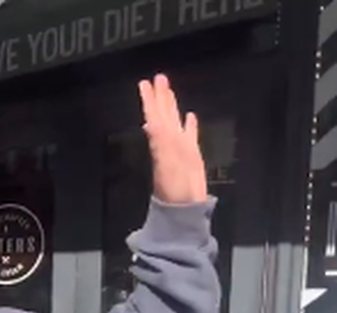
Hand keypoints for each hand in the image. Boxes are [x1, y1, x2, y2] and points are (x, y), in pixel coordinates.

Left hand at [138, 74, 206, 204]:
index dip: (150, 101)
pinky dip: (189, 126)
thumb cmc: (173, 191)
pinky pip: (190, 136)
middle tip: (158, 78)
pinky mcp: (192, 157)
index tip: (145, 84)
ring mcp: (180, 149)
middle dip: (160, 98)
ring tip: (169, 90)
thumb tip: (150, 123)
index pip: (154, 117)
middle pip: (163, 116)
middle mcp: (168, 144)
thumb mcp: (165, 165)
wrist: (183, 210)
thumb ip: (160, 144)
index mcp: (161, 144)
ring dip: (172, 107)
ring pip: (175, 123)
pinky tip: (189, 117)